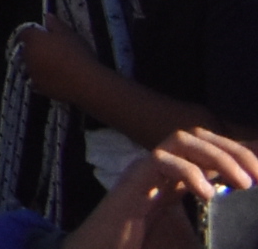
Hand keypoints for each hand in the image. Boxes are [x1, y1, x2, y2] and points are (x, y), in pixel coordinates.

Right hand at [74, 124, 257, 248]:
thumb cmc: (138, 247)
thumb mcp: (186, 238)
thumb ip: (207, 228)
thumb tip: (239, 230)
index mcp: (175, 182)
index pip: (209, 154)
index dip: (239, 155)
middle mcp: (160, 170)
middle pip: (199, 137)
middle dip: (236, 151)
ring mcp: (145, 172)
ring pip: (182, 140)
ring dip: (219, 156)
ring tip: (244, 183)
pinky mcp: (133, 182)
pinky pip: (160, 160)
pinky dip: (189, 172)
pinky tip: (206, 195)